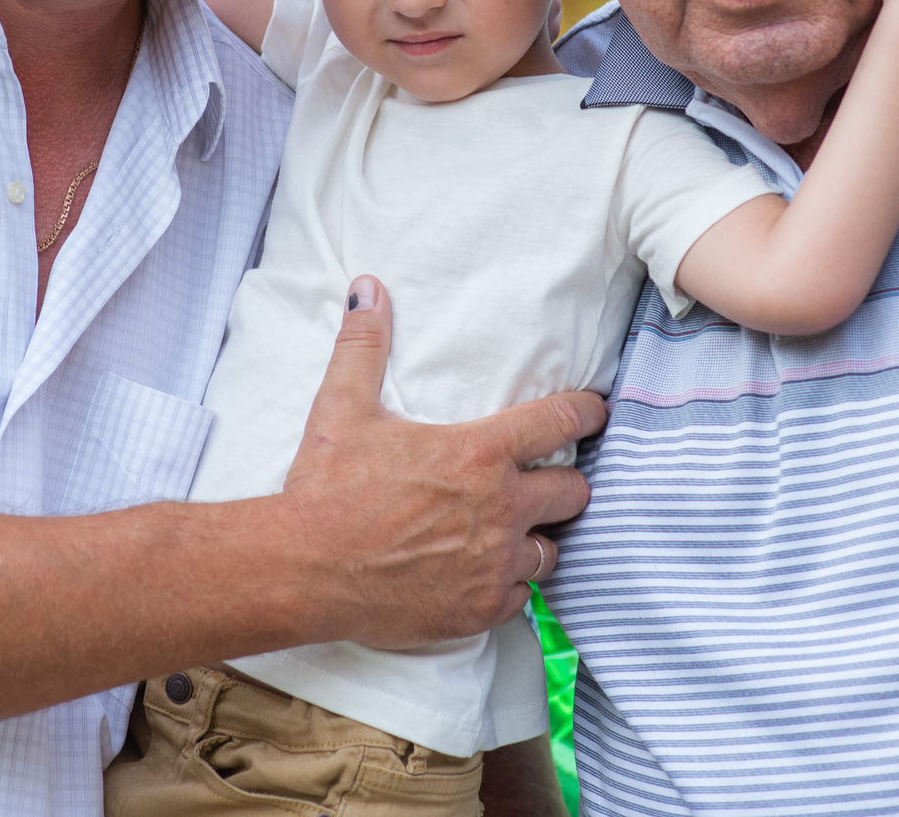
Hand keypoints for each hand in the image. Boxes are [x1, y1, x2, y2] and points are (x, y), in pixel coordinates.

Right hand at [278, 277, 604, 648]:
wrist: (304, 570)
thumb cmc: (326, 489)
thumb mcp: (343, 408)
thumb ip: (364, 345)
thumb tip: (367, 289)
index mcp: (478, 454)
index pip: (561, 422)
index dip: (586, 412)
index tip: (594, 412)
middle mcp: (499, 509)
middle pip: (573, 491)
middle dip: (564, 482)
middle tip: (546, 480)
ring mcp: (494, 565)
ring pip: (551, 550)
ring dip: (537, 537)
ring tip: (514, 531)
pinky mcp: (480, 609)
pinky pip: (523, 597)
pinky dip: (510, 585)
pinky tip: (486, 574)